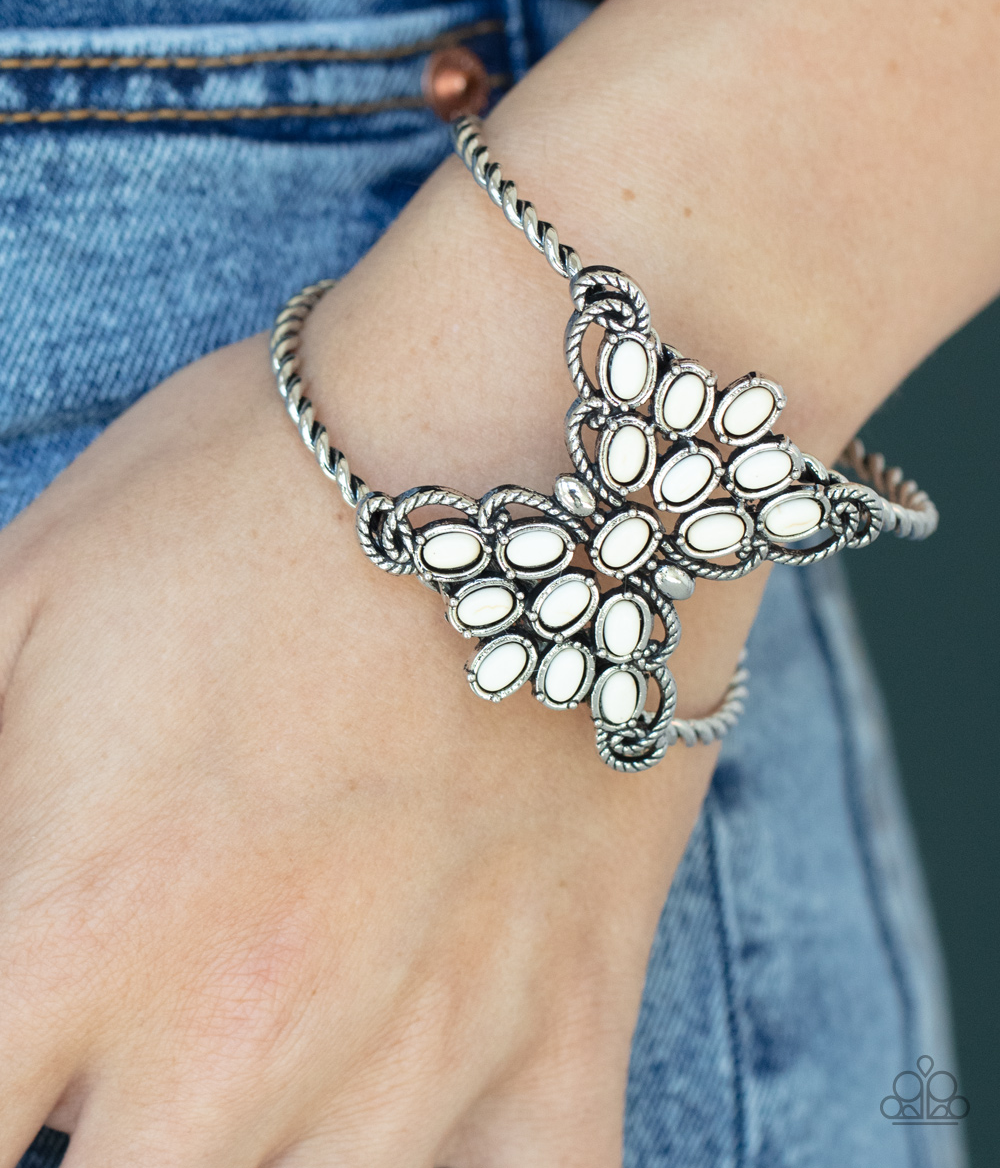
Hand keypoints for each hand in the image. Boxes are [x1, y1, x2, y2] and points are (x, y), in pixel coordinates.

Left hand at [0, 325, 750, 1167]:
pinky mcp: (570, 1021)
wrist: (521, 423)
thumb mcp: (22, 587)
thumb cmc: (264, 481)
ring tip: (232, 1062)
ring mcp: (428, 1049)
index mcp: (78, 922)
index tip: (15, 1048)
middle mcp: (239, 1033)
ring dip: (250, 1151)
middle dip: (91, 1127)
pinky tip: (416, 1131)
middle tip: (107, 1053)